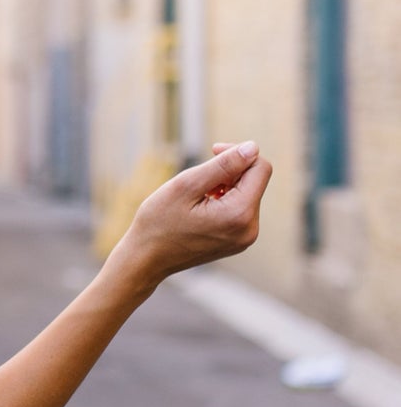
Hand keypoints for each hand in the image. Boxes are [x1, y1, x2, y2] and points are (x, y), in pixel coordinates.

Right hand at [114, 140, 271, 290]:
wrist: (145, 259)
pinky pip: (241, 209)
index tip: (212, 151)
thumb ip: (223, 165)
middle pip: (255, 181)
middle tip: (199, 178)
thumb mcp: (187, 185)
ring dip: (226, 185)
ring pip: (248, 194)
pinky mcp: (238, 242)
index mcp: (239, 214)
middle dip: (231, 171)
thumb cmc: (159, 222)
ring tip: (197, 195)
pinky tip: (201, 207)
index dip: (239, 153)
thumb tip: (252, 147)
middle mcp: (250, 230)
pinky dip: (225, 200)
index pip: (260, 168)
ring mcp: (245, 239)